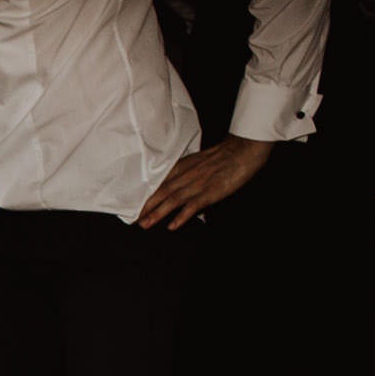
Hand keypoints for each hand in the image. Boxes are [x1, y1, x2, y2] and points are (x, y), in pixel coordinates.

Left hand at [137, 135, 273, 229]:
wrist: (243, 149)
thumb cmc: (223, 156)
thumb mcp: (199, 162)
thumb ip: (186, 174)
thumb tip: (176, 187)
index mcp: (182, 168)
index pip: (159, 184)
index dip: (145, 196)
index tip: (132, 206)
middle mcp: (186, 176)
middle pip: (161, 193)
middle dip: (145, 207)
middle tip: (132, 220)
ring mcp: (197, 184)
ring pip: (172, 200)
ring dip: (157, 213)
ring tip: (145, 224)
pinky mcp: (210, 192)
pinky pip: (193, 205)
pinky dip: (182, 216)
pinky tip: (172, 226)